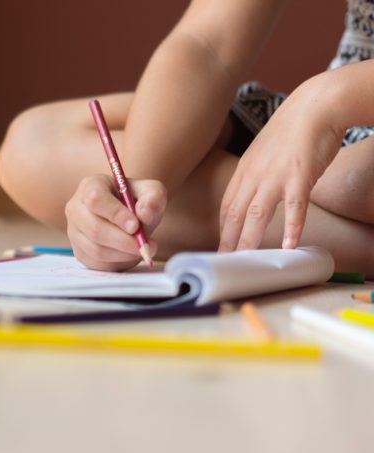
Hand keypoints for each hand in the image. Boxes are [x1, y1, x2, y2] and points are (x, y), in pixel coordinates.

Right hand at [66, 174, 165, 270]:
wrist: (128, 218)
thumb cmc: (136, 201)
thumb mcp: (151, 191)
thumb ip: (153, 198)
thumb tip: (145, 215)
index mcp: (90, 185)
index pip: (96, 199)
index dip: (116, 214)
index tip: (136, 226)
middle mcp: (76, 208)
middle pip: (94, 229)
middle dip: (123, 240)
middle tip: (145, 245)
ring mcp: (74, 232)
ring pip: (96, 250)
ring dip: (123, 254)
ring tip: (142, 248)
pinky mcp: (79, 252)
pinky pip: (96, 263)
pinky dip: (117, 263)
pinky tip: (129, 254)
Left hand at [219, 78, 343, 250]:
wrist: (316, 105)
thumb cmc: (293, 130)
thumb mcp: (263, 152)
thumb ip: (256, 175)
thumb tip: (254, 196)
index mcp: (245, 169)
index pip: (227, 206)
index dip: (222, 230)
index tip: (221, 248)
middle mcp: (254, 174)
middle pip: (236, 214)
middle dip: (229, 241)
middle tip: (225, 262)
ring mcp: (276, 175)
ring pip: (258, 214)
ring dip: (250, 239)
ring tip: (246, 260)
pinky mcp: (300, 175)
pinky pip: (294, 206)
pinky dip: (292, 226)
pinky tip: (291, 245)